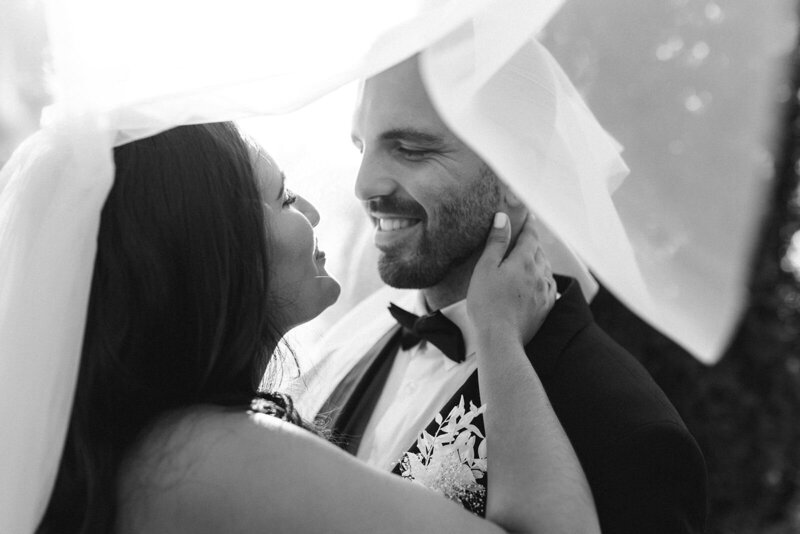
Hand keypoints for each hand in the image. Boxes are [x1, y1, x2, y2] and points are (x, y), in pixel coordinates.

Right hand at [467, 213, 555, 344]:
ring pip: (546, 267)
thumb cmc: (486, 303)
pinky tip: (538, 280)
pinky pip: (549, 285)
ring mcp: (545, 291)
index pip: (530, 236)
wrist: (500, 338)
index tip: (529, 217)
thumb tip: (503, 218)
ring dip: (539, 259)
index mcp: (523, 261)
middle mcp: (539, 273)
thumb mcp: (485, 269)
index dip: (529, 225)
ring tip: (531, 257)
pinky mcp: (545, 306)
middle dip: (533, 242)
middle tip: (526, 237)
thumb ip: (496, 243)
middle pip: (539, 251)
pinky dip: (544, 277)